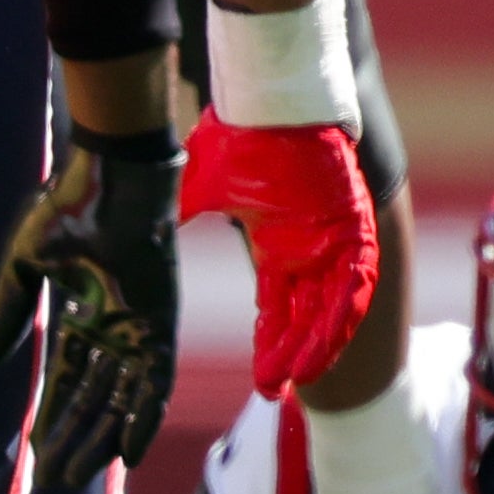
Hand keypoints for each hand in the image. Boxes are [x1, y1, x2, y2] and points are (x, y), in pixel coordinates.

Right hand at [0, 125, 183, 477]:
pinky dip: (144, 417)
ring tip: (78, 476)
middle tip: (54, 482)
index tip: (35, 455)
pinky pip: (156, 384)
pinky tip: (128, 451)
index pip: (66, 381)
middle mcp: (114, 331)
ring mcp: (140, 331)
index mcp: (82, 316)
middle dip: (74, 440)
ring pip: (122, 399)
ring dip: (103, 438)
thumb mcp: (23, 272)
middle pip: (94, 400)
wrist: (112, 180)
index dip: (51, 418)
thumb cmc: (68, 212)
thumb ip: (7, 318)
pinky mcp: (163, 328)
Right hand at [184, 113, 380, 395]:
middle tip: (276, 390)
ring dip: (317, 343)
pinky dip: (340, 314)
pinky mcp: (352, 225)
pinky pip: (354, 280)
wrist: (269, 103)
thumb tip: (140, 235)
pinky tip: (325, 342)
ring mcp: (334, 239)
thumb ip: (179, 217)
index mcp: (279, 245)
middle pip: (304, 316)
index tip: (262, 379)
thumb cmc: (238, 137)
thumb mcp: (201, 189)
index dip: (270, 343)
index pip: (276, 308)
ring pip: (330, 307)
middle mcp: (309, 249)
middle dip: (290, 354)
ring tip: (299, 377)